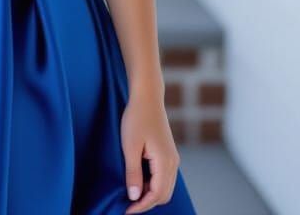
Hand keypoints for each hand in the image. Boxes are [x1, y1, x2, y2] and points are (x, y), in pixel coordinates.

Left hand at [119, 89, 180, 211]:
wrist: (147, 97)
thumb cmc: (136, 118)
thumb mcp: (130, 147)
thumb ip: (133, 173)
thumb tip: (134, 196)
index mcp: (165, 162)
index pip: (156, 195)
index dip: (142, 206)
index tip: (126, 210)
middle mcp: (173, 163)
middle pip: (164, 195)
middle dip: (147, 202)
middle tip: (128, 203)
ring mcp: (173, 158)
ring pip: (165, 187)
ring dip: (150, 193)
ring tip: (131, 191)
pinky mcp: (168, 153)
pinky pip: (164, 177)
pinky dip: (153, 184)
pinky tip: (138, 179)